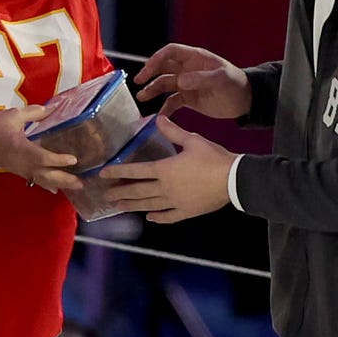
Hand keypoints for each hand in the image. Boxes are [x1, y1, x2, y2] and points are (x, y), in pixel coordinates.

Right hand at [0, 106, 81, 190]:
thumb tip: (54, 108)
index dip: (59, 160)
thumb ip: (35, 113)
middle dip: (65, 179)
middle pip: (47, 175)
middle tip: (82, 183)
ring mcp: (20, 169)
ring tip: (75, 186)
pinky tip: (55, 189)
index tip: (74, 160)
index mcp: (23, 149)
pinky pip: (35, 180)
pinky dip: (47, 184)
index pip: (44, 158)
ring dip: (59, 183)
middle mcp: (23, 163)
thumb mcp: (14, 115)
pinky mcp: (17, 171)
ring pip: (42, 180)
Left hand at [99, 116, 235, 222]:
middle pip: (138, 191)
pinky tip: (150, 218)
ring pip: (149, 205)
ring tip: (118, 207)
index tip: (103, 174)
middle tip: (104, 195)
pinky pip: (168, 217)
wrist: (234, 180)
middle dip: (120, 192)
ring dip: (132, 206)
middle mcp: (166, 188)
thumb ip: (172, 131)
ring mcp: (175, 202)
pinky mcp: (187, 211)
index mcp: (165, 170)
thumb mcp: (192, 140)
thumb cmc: (213, 158)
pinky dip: (158, 217)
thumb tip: (157, 118)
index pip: (135, 171)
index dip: (118, 172)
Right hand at [133, 44, 250, 119]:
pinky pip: (172, 102)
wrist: (245, 101)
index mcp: (195, 58)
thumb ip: (201, 78)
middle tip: (139, 82)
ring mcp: (186, 84)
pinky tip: (158, 116)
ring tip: (142, 98)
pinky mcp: (188, 99)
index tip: (148, 69)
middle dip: (150, 73)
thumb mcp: (221, 79)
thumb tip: (180, 81)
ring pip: (165, 84)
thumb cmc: (236, 84)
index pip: (170, 52)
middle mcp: (187, 69)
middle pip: (163, 68)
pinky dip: (164, 108)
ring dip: (153, 90)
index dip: (157, 58)